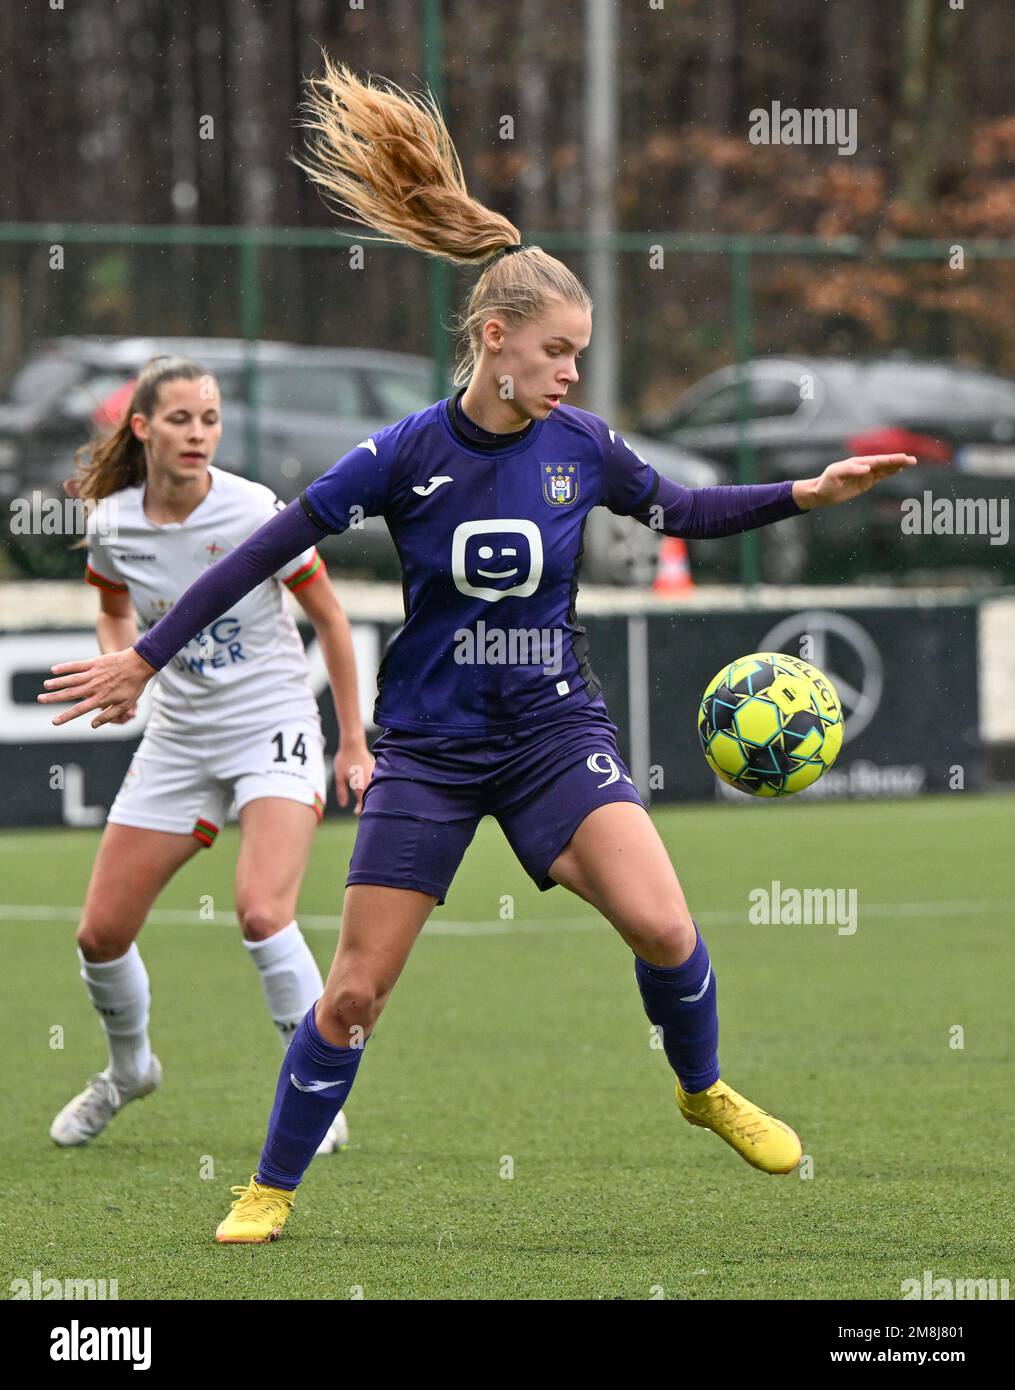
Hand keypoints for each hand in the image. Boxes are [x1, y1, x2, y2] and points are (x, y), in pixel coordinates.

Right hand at [38, 648, 154, 727]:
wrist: (139, 665)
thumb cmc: (133, 686)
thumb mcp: (125, 705)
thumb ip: (108, 716)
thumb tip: (92, 725)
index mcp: (101, 699)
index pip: (79, 710)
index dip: (65, 716)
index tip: (54, 721)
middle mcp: (94, 687)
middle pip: (70, 694)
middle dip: (54, 698)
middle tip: (40, 700)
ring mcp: (93, 674)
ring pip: (71, 679)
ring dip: (57, 683)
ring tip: (45, 686)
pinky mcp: (94, 663)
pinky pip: (76, 665)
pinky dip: (65, 667)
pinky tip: (54, 669)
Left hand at [333, 737, 374, 815]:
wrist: (353, 743)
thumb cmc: (345, 759)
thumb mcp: (339, 777)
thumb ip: (341, 792)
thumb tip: (343, 805)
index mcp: (360, 785)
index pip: (363, 804)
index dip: (360, 810)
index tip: (356, 812)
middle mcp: (369, 781)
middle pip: (371, 798)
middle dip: (366, 804)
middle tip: (360, 809)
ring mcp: (374, 775)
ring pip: (375, 790)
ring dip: (370, 795)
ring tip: (365, 799)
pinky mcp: (375, 770)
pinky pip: (375, 782)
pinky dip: (372, 787)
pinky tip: (368, 787)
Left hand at [793, 454, 916, 509]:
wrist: (820, 493)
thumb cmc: (826, 482)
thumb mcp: (835, 475)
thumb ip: (851, 470)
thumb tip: (867, 468)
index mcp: (857, 463)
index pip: (877, 460)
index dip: (890, 459)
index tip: (902, 458)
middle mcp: (863, 466)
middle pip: (884, 463)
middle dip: (898, 461)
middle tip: (913, 460)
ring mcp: (865, 474)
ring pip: (884, 469)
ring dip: (897, 466)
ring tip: (910, 463)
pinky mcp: (865, 482)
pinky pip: (880, 476)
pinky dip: (890, 473)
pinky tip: (898, 470)